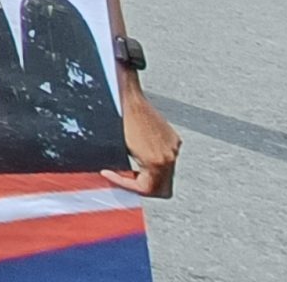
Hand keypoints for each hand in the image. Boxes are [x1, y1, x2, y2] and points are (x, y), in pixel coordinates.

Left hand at [105, 81, 179, 197]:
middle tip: (126, 178)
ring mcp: (174, 147)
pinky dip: (154, 162)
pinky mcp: (174, 139)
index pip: (147, 189)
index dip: (126, 185)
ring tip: (131, 165)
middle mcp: (170, 156)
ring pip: (166, 175)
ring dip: (149, 175)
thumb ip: (124, 169)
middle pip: (163, 188)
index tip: (112, 175)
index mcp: (157, 161)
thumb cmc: (119, 118)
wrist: (128, 96)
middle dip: (143, 186)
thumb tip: (122, 179)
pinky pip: (167, 159)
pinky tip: (139, 152)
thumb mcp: (118, 148)